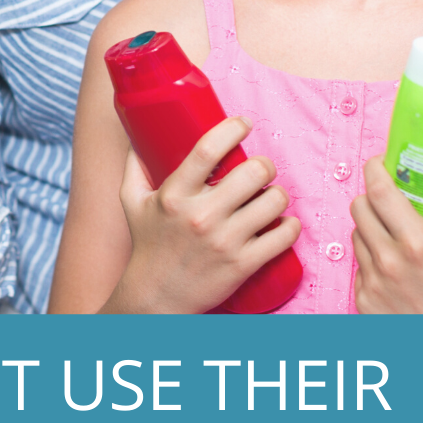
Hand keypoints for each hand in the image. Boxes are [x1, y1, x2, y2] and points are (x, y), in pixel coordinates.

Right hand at [105, 117, 300, 313]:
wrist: (155, 299)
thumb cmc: (147, 246)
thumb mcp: (132, 203)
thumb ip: (133, 168)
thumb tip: (135, 137)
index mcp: (174, 195)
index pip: (208, 150)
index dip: (232, 128)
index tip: (243, 124)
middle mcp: (200, 216)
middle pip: (252, 172)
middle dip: (265, 165)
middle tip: (262, 169)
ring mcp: (224, 241)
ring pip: (273, 201)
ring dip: (279, 195)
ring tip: (271, 196)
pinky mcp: (242, 265)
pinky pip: (282, 237)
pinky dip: (290, 227)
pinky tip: (285, 223)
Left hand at [351, 157, 422, 398]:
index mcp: (418, 245)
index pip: (380, 191)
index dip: (375, 169)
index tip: (379, 162)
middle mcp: (389, 262)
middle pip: (360, 209)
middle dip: (370, 196)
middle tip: (386, 196)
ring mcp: (372, 284)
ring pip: (356, 237)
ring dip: (368, 227)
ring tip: (388, 229)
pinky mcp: (364, 304)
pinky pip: (357, 268)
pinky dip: (369, 259)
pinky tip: (389, 264)